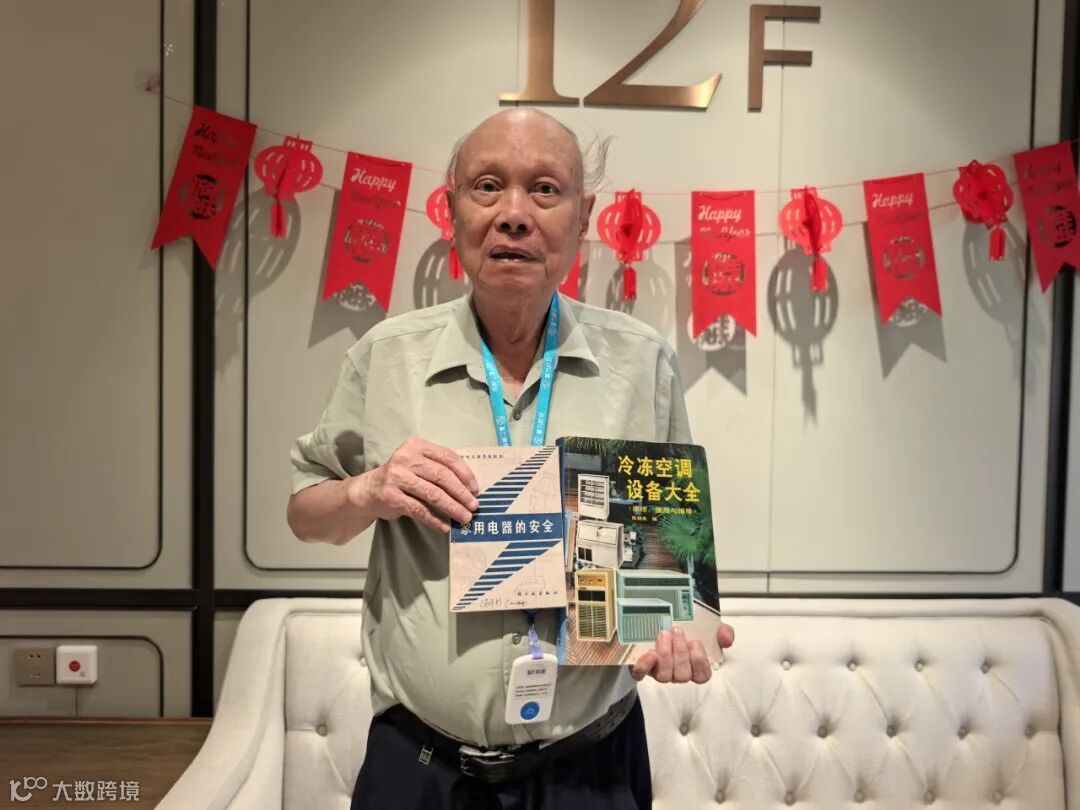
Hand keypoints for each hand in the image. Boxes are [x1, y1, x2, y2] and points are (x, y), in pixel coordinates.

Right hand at [347, 438, 479, 532]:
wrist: (368, 490)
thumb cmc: (401, 477)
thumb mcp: (417, 464)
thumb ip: (438, 468)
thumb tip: (470, 489)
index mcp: (416, 446)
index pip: (447, 457)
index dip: (465, 474)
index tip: (475, 489)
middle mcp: (405, 458)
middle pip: (442, 476)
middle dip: (461, 493)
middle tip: (473, 506)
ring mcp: (396, 477)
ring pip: (432, 494)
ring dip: (452, 508)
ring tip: (464, 518)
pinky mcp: (391, 496)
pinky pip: (419, 510)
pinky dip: (434, 519)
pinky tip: (445, 526)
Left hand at [630, 622, 735, 683]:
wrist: (662, 622)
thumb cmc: (688, 630)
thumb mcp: (710, 629)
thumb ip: (724, 633)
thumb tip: (725, 637)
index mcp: (695, 667)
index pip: (702, 675)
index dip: (699, 661)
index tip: (695, 642)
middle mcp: (677, 673)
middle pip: (682, 675)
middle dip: (681, 653)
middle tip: (677, 631)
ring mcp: (659, 672)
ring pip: (664, 675)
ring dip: (665, 654)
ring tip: (664, 634)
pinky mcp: (643, 667)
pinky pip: (641, 674)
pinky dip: (645, 666)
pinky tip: (649, 654)